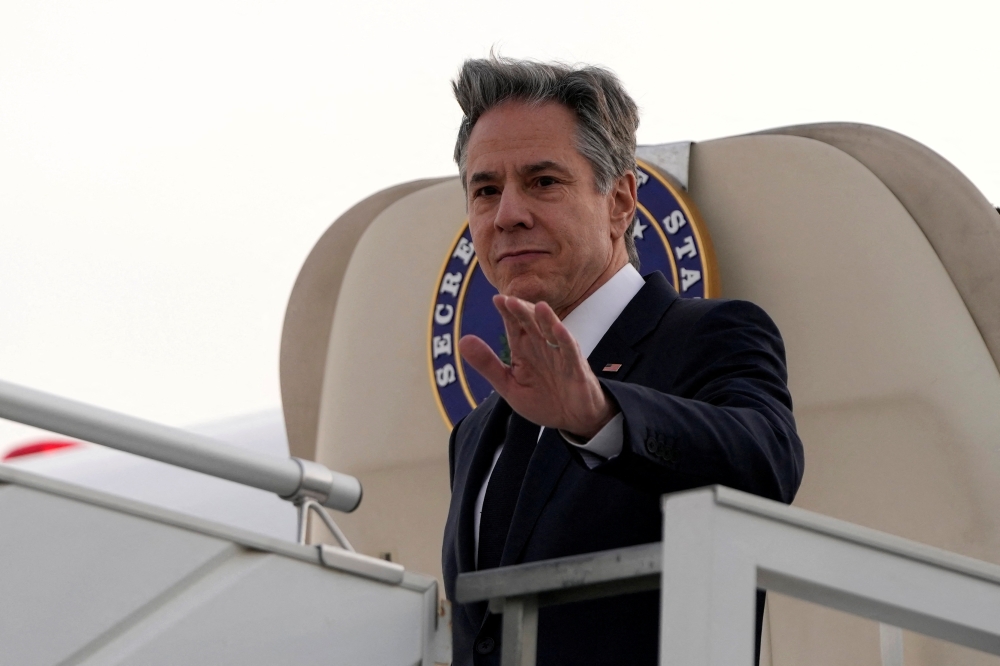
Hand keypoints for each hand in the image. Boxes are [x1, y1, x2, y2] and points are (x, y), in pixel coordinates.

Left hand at [458, 294, 618, 438]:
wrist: (573, 420)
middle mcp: (542, 347)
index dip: (507, 313)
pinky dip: (565, 340)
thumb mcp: (508, 386)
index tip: (496, 299)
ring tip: (539, 306)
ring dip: (547, 320)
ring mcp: (560, 355)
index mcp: (524, 349)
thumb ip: (487, 364)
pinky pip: (570, 351)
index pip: (514, 325)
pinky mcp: (576, 368)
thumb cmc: (542, 400)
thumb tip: (462, 340)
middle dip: (522, 312)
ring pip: (552, 332)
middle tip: (510, 300)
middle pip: (532, 324)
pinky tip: (559, 329)